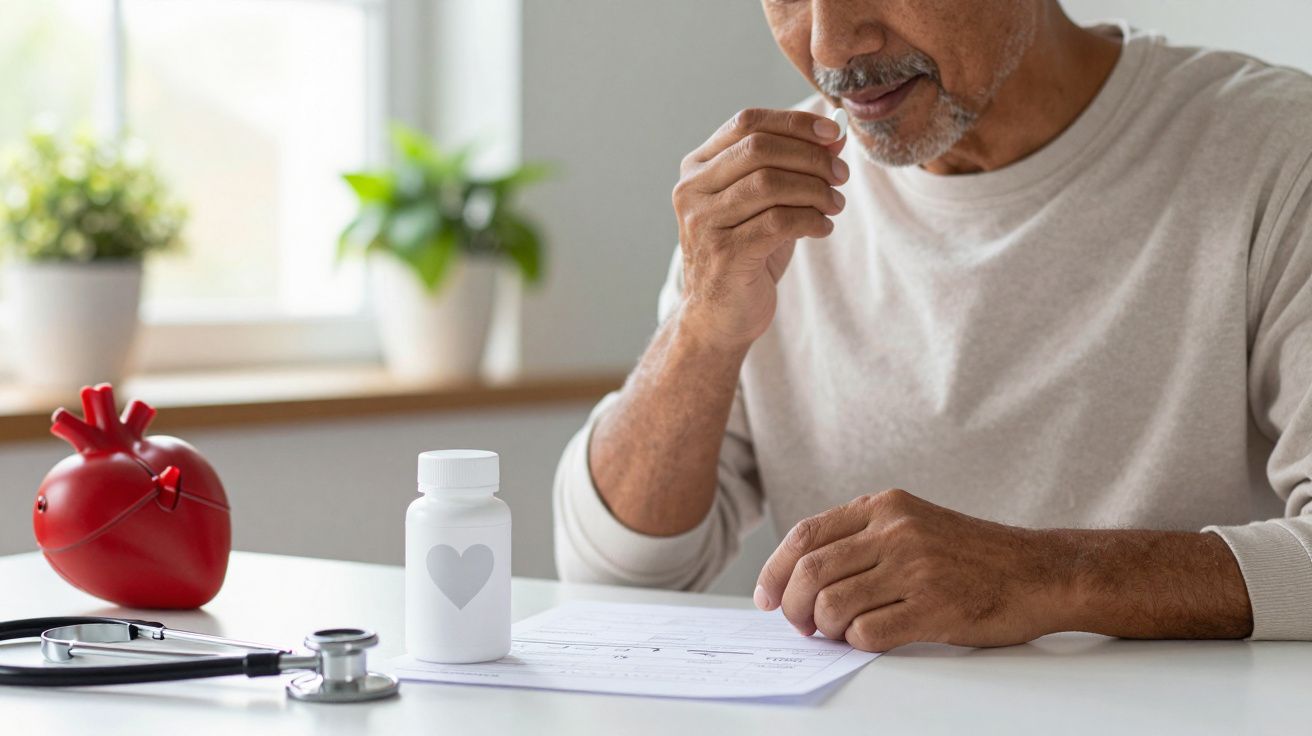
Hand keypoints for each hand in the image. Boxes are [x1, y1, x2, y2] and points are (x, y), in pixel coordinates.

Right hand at [672, 108, 848, 349]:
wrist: (718, 317)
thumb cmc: (745, 254)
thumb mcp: (768, 204)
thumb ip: (794, 168)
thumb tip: (837, 137)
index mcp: (698, 168)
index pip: (747, 123)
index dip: (794, 122)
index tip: (834, 133)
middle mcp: (692, 190)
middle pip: (759, 148)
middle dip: (811, 158)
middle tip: (841, 176)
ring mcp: (703, 222)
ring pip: (769, 183)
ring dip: (814, 190)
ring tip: (835, 204)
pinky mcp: (723, 254)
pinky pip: (777, 222)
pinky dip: (810, 220)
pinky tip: (822, 228)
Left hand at [754, 489, 1071, 651]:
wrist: (1039, 571)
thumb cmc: (973, 555)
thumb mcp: (914, 523)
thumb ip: (864, 538)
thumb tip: (801, 577)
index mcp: (885, 507)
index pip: (806, 535)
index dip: (775, 570)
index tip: (766, 597)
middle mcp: (896, 531)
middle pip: (811, 572)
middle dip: (793, 606)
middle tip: (800, 626)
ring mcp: (916, 568)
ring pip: (833, 605)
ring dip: (825, 629)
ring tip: (837, 634)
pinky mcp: (935, 607)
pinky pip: (869, 632)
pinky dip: (856, 643)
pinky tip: (868, 639)